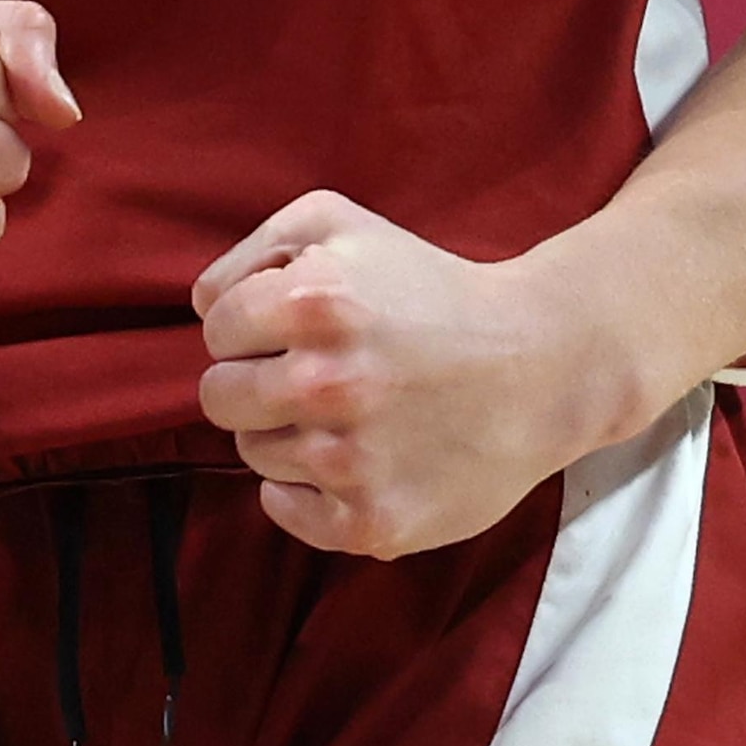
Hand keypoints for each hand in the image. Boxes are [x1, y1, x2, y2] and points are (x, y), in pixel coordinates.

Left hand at [193, 192, 651, 557]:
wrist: (542, 367)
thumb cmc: (431, 289)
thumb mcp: (342, 223)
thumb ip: (256, 248)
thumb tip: (203, 305)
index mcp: (314, 302)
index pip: (216, 328)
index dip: (252, 327)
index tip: (297, 331)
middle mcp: (327, 383)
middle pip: (218, 397)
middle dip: (258, 382)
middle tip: (317, 375)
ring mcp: (350, 460)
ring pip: (252, 453)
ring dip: (287, 434)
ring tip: (350, 414)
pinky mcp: (371, 522)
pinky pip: (284, 511)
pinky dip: (303, 492)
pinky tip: (351, 460)